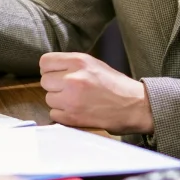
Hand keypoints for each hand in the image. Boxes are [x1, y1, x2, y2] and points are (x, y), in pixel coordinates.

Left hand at [39, 53, 153, 133]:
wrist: (135, 106)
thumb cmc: (116, 85)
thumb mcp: (95, 64)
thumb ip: (72, 64)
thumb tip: (51, 69)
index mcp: (79, 61)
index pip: (45, 62)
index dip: (50, 69)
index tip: (57, 74)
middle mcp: (73, 78)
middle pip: (45, 81)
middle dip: (54, 86)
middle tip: (69, 89)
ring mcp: (71, 99)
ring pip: (48, 98)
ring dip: (59, 101)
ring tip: (76, 100)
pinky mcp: (72, 117)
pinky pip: (54, 114)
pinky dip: (63, 114)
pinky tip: (77, 111)